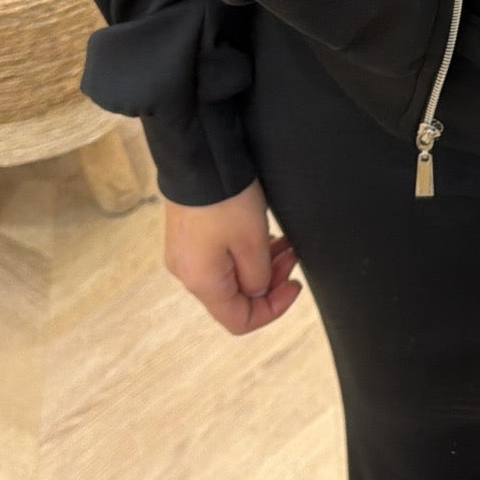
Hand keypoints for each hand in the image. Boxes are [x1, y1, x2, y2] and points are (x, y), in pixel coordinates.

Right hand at [163, 177, 301, 334]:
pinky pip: (219, 258)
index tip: (294, 286)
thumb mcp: (253, 243)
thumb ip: (258, 278)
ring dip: (260, 265)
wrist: (197, 158)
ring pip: (229, 276)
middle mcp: (187, 274)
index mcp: (202, 282)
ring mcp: (185, 255)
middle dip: (270, 282)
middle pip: (235, 298)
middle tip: (292, 257)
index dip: (272, 310)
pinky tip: (262, 236)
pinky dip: (243, 253)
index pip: (239, 321)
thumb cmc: (225, 199)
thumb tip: (257, 292)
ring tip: (284, 243)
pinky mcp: (187, 237)